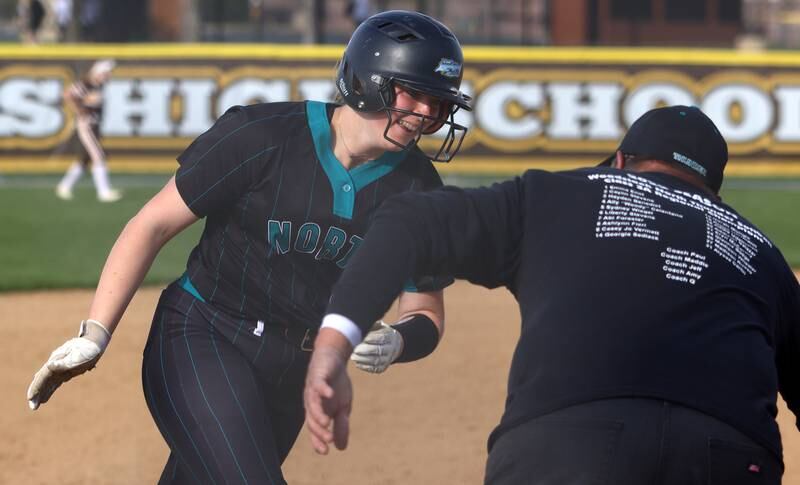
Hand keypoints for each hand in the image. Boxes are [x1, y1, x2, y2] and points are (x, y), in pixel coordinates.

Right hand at [27, 319, 110, 409]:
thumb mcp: (78, 356)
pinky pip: (55, 382)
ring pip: (48, 383)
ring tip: (36, 405)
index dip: (36, 387)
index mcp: (56, 360)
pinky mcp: (67, 371)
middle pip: (43, 380)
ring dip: (42, 393)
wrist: (95, 342)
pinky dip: (50, 390)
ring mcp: (60, 367)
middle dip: (37, 393)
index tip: (30, 398)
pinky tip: (46, 397)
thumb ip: (64, 362)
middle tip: (33, 407)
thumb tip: (49, 365)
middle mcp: (55, 364)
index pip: (43, 376)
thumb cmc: (88, 349)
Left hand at [304, 336, 352, 454]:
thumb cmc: (337, 384)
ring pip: (312, 404)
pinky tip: (329, 394)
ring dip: (318, 414)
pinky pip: (319, 384)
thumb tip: (341, 448)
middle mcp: (312, 402)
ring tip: (326, 423)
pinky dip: (323, 389)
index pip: (314, 429)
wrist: (334, 359)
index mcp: (317, 412)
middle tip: (329, 438)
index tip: (325, 452)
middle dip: (318, 430)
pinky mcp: (318, 376)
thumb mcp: (343, 407)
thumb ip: (341, 425)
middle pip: (311, 419)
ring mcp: (313, 389)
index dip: (317, 441)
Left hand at [350, 321, 403, 372]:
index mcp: (390, 336)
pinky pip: (374, 369)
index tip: (360, 338)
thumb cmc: (380, 333)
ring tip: (353, 356)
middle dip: (365, 350)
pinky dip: (364, 366)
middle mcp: (391, 349)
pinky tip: (357, 362)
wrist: (393, 345)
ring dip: (363, 359)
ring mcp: (388, 359)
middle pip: (378, 350)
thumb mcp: (379, 326)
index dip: (370, 338)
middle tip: (354, 349)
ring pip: (376, 361)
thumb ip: (371, 326)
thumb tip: (358, 325)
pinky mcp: (382, 368)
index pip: (381, 338)